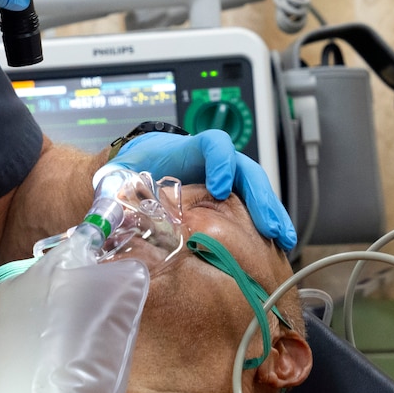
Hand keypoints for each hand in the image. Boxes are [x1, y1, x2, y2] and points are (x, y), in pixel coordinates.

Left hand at [113, 130, 297, 252]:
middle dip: (260, 198)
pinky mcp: (229, 199)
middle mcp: (214, 162)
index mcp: (188, 150)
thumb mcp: (121, 175)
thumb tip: (110, 215)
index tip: (220, 188)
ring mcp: (226, 179)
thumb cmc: (131, 171)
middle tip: (269, 227)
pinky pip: (252, 208)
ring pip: (256, 191)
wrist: (135, 170)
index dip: (221, 162)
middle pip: (246, 171)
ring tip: (283, 242)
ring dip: (272, 215)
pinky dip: (266, 226)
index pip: (214, 144)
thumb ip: (119, 188)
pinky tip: (276, 248)